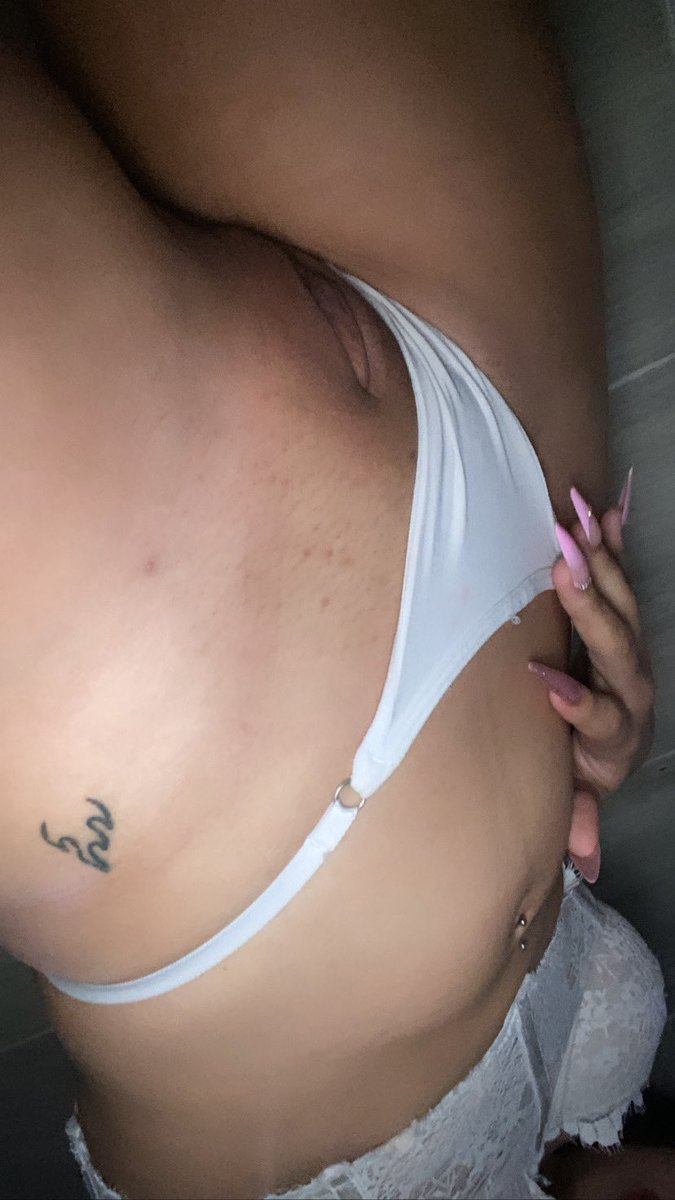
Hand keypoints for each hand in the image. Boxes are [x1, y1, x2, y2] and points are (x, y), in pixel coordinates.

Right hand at [528, 475, 654, 882]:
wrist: (618, 744)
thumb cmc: (585, 768)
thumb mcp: (577, 795)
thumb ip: (579, 819)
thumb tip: (585, 861)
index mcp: (616, 734)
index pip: (599, 716)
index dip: (576, 701)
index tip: (545, 680)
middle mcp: (630, 687)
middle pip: (615, 645)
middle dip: (590, 604)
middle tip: (563, 560)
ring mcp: (632, 650)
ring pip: (622, 604)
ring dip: (601, 559)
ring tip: (576, 516)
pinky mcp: (627, 624)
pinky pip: (622, 579)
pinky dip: (613, 544)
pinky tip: (604, 508)